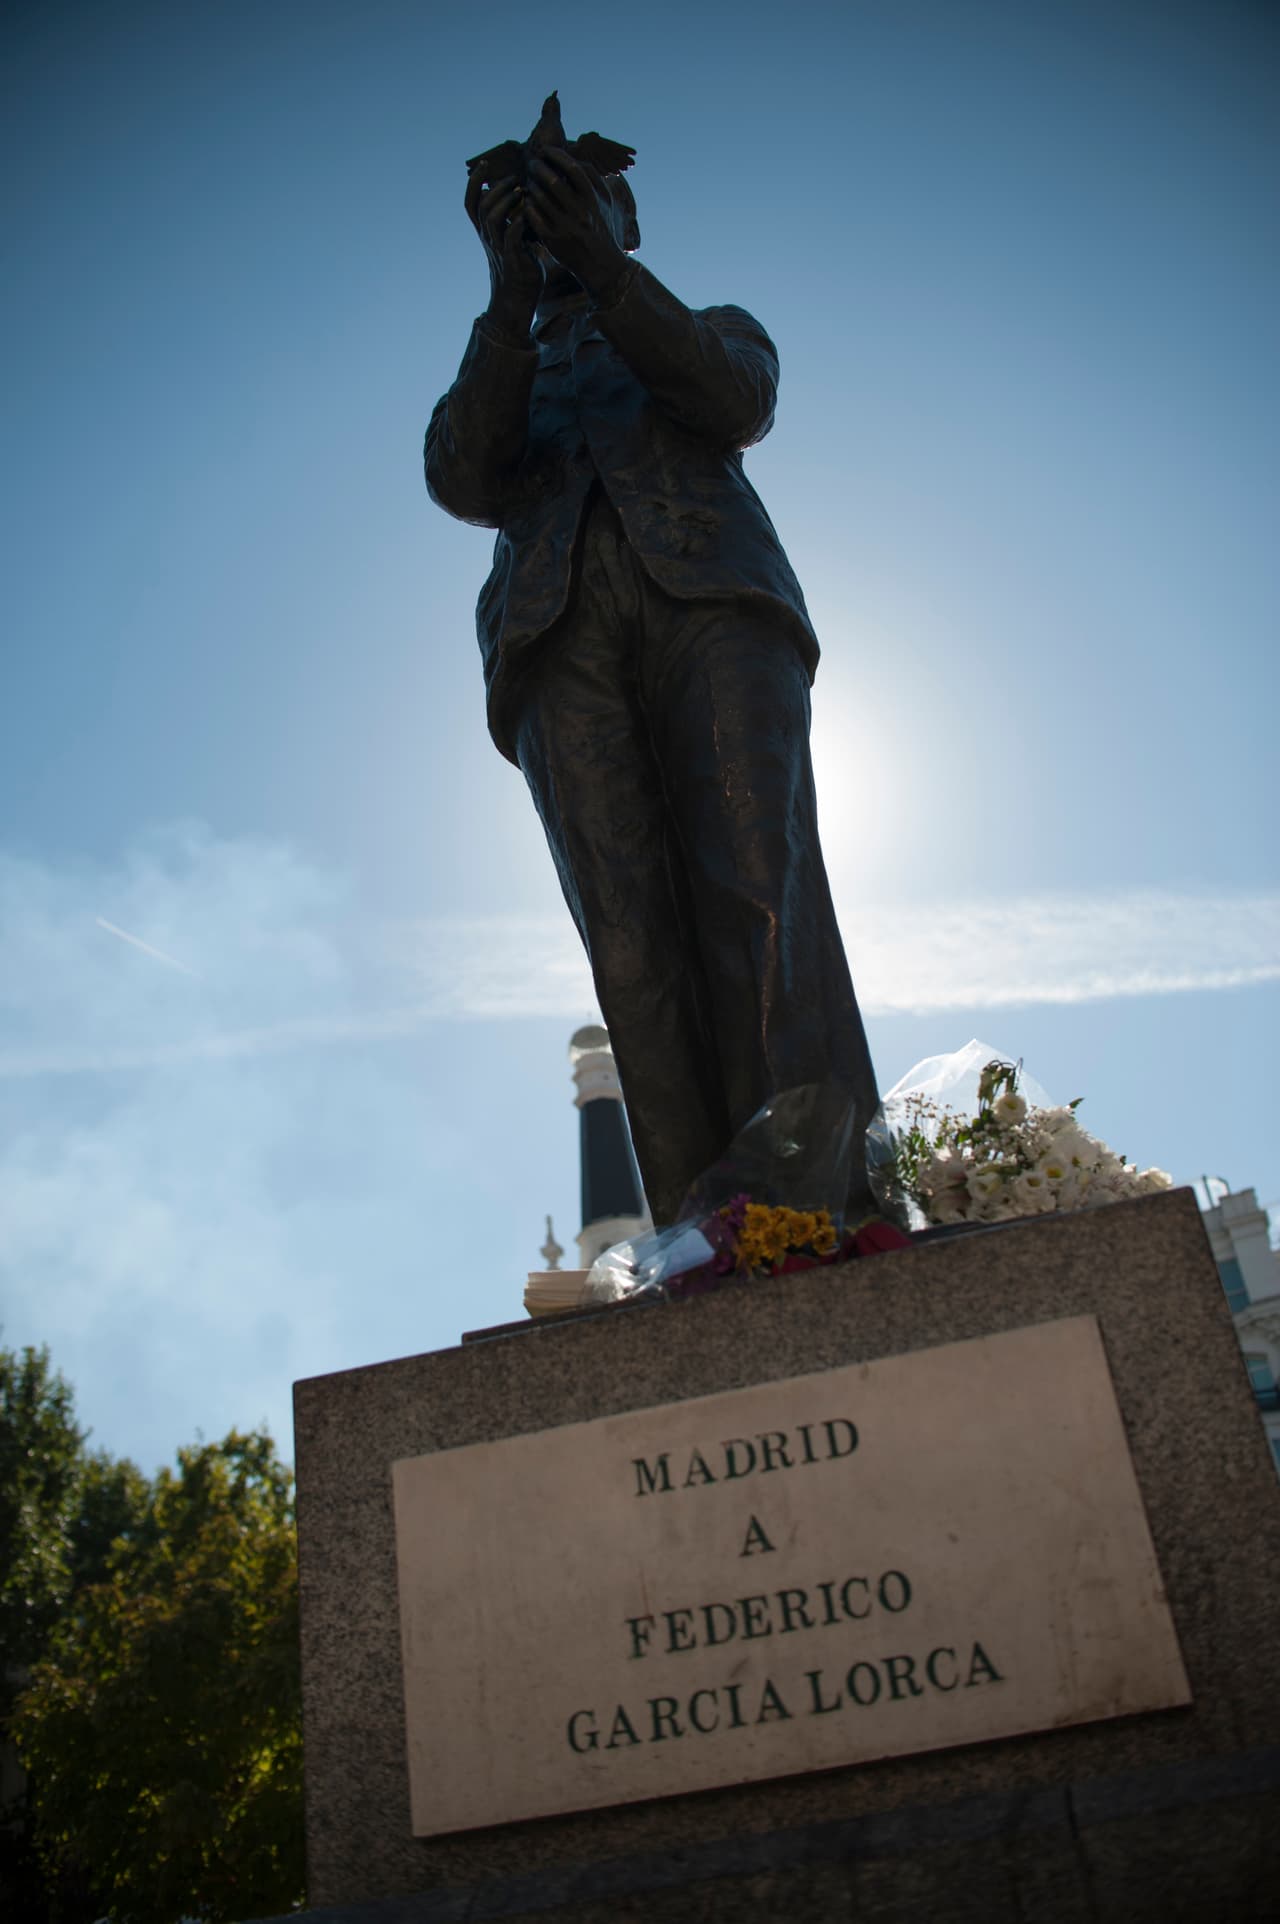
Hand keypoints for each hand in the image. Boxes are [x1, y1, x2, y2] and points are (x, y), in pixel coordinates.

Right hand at [465, 171, 542, 341]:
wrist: (516, 304)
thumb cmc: (520, 272)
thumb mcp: (516, 244)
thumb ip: (517, 224)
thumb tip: (528, 203)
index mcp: (487, 233)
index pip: (471, 203)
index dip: (474, 182)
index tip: (486, 164)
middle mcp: (488, 239)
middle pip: (481, 205)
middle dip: (496, 187)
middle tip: (514, 178)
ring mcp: (498, 250)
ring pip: (492, 217)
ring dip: (506, 201)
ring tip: (521, 192)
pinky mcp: (512, 260)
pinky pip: (511, 236)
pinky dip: (519, 222)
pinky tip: (529, 214)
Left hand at [525, 150, 628, 302]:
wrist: (601, 264)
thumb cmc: (601, 227)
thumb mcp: (605, 201)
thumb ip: (593, 177)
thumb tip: (574, 158)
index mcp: (592, 198)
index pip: (572, 167)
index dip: (556, 155)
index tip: (546, 150)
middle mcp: (579, 211)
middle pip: (553, 180)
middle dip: (539, 167)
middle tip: (532, 163)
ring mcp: (565, 226)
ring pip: (540, 198)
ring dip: (531, 186)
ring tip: (529, 182)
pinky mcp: (553, 240)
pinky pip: (534, 217)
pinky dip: (528, 206)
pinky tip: (528, 201)